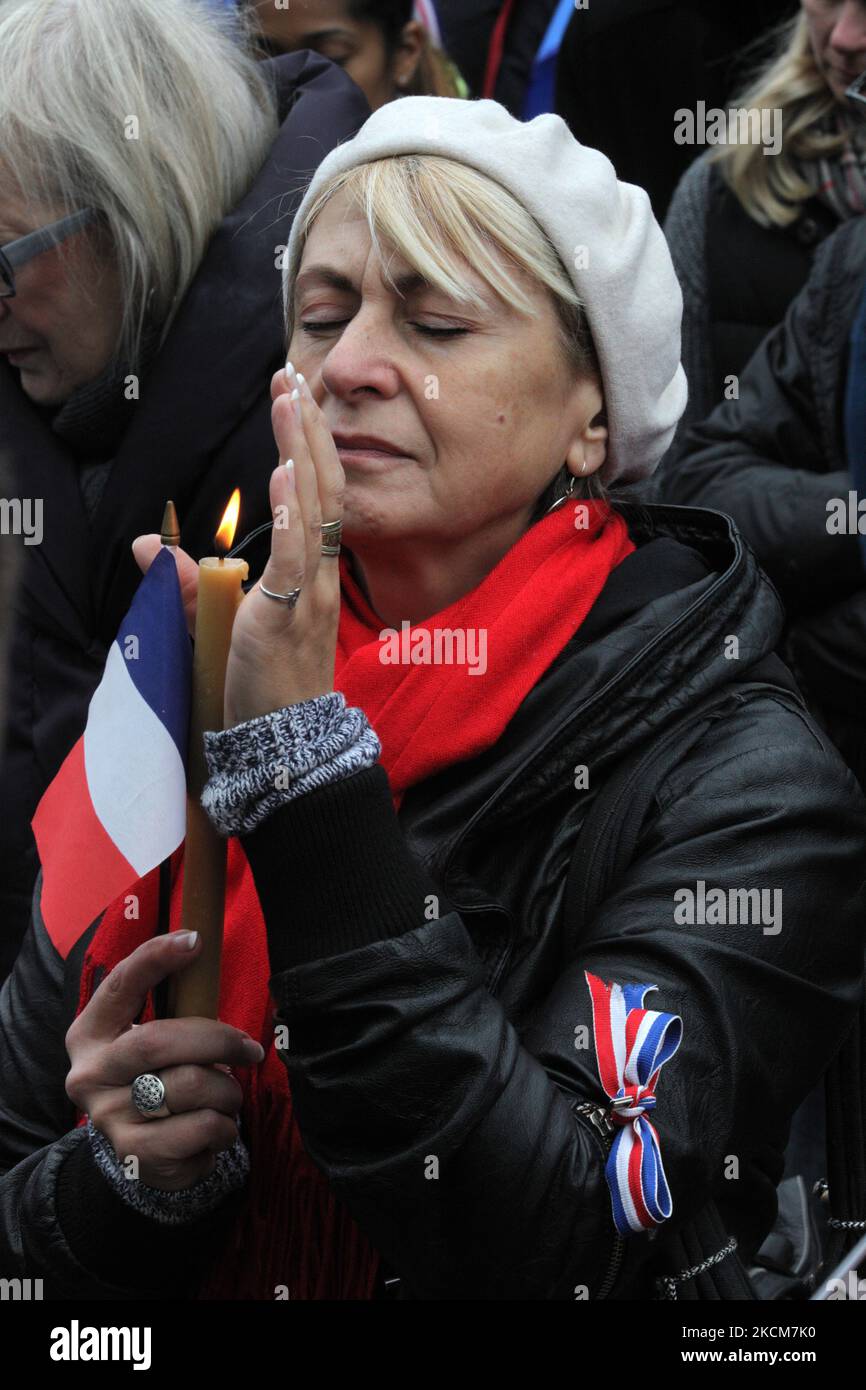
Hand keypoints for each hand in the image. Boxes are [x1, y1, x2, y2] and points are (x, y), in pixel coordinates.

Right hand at [65, 932, 264, 1190]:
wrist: (140, 1148)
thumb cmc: (155, 1076)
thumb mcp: (149, 1038)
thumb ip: (172, 1006)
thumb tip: (203, 946)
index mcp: (89, 1034)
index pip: (119, 986)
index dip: (155, 959)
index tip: (195, 939)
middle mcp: (89, 1076)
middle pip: (158, 1042)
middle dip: (218, 1040)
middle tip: (249, 1049)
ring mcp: (110, 1120)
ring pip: (192, 1087)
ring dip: (227, 1090)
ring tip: (226, 1095)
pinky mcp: (137, 1158)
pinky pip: (204, 1129)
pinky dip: (225, 1127)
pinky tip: (215, 1128)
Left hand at [132, 369, 344, 727]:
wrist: (285, 740)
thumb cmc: (262, 686)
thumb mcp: (221, 624)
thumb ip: (188, 583)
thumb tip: (149, 546)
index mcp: (309, 574)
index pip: (318, 498)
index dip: (310, 447)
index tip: (298, 401)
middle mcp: (316, 574)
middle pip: (322, 488)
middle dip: (307, 429)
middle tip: (294, 376)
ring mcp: (306, 592)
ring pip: (313, 508)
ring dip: (301, 449)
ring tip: (291, 400)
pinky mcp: (286, 613)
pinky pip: (293, 555)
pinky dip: (293, 512)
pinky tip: (289, 472)